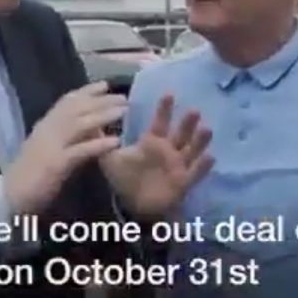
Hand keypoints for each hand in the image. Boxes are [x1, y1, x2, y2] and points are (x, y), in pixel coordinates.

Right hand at [4, 81, 125, 215]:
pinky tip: (115, 142)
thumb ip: (63, 138)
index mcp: (45, 126)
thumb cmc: (29, 176)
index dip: (86, 91)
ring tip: (123, 112)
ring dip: (103, 115)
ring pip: (79, 124)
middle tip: (123, 96)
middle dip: (101, 100)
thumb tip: (86, 129)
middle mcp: (47, 130)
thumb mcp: (46, 149)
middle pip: (76, 108)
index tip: (105, 85)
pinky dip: (98, 145)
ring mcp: (50, 145)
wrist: (9, 197)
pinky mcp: (55, 164)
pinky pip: (80, 151)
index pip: (66, 102)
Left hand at [101, 94, 213, 218]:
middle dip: (187, 122)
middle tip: (194, 109)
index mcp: (153, 142)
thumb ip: (100, 139)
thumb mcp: (110, 158)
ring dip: (199, 140)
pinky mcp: (183, 183)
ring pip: (192, 150)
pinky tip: (210, 157)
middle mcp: (169, 151)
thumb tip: (87, 120)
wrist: (132, 205)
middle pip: (181, 133)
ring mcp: (178, 166)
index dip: (164, 109)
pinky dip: (202, 166)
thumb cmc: (125, 178)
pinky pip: (195, 174)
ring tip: (206, 129)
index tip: (169, 93)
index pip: (160, 122)